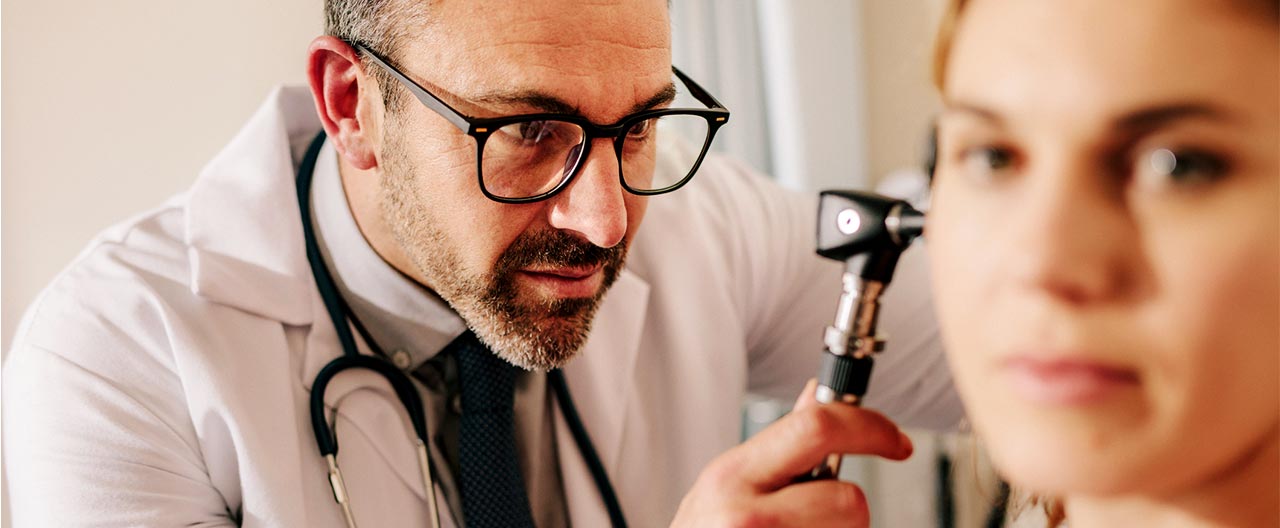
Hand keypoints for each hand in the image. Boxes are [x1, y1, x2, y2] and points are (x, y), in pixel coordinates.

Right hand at [670, 379, 913, 527]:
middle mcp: (745, 513)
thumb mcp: (729, 482)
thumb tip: (818, 394)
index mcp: (734, 475)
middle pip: (848, 499)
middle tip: (827, 515)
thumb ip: (779, 444)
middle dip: (849, 507)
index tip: (895, 440)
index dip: (870, 428)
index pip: (818, 428)